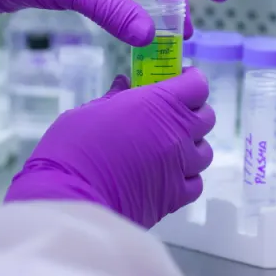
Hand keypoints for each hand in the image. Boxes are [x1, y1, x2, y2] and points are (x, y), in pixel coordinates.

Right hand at [4, 67, 214, 228]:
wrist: (69, 197)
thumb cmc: (74, 145)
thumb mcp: (91, 110)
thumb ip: (114, 96)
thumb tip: (124, 83)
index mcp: (159, 104)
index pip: (197, 85)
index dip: (191, 79)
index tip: (179, 78)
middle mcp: (177, 133)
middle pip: (206, 116)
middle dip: (193, 109)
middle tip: (171, 111)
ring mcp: (180, 166)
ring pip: (204, 150)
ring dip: (191, 144)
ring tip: (168, 145)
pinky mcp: (174, 197)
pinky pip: (195, 182)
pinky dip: (187, 175)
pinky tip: (167, 172)